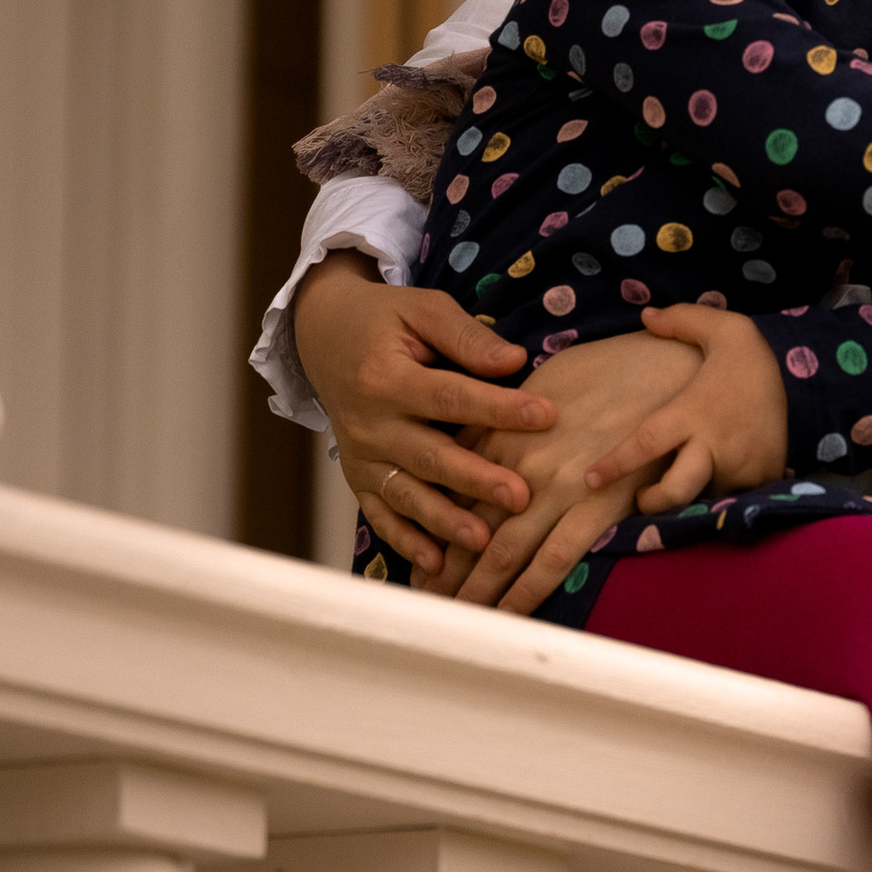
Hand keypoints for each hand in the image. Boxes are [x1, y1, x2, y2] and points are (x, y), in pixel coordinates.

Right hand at [294, 254, 558, 574]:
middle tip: (520, 497)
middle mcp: (369, 423)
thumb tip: (515, 362)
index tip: (546, 416)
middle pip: (429, 456)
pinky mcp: (357, 476)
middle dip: (475, 479)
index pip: (451, 396)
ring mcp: (360, 456)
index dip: (499, 408)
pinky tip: (434, 562)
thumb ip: (466, 338)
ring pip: (405, 494)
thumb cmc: (385, 320)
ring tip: (482, 539)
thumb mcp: (422, 309)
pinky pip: (379, 514)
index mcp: (386, 377)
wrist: (324, 335)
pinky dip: (404, 540)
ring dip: (443, 520)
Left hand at [422, 326, 713, 614]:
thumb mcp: (539, 380)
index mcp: (504, 433)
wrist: (665, 364)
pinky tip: (509, 615)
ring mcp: (557, 487)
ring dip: (477, 589)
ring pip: (503, 551)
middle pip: (470, 528)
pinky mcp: (597, 504)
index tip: (420, 561)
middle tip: (426, 603)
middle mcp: (521, 464)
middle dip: (445, 570)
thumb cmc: (607, 366)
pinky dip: (527, 592)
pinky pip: (554, 559)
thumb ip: (502, 415)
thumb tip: (469, 440)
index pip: (455, 493)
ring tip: (457, 619)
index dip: (434, 531)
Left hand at [563, 304, 789, 520]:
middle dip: (653, 504)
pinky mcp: (759, 482)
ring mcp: (738, 469)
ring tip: (684, 486)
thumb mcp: (722, 328)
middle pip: (675, 491)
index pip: (646, 443)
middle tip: (642, 499)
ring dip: (690, 498)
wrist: (808, 386)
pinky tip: (718, 483)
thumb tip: (646, 315)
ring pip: (703, 499)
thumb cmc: (750, 362)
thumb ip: (682, 320)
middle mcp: (712, 445)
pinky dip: (719, 495)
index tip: (590, 479)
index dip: (615, 464)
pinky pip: (729, 499)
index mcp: (693, 411)